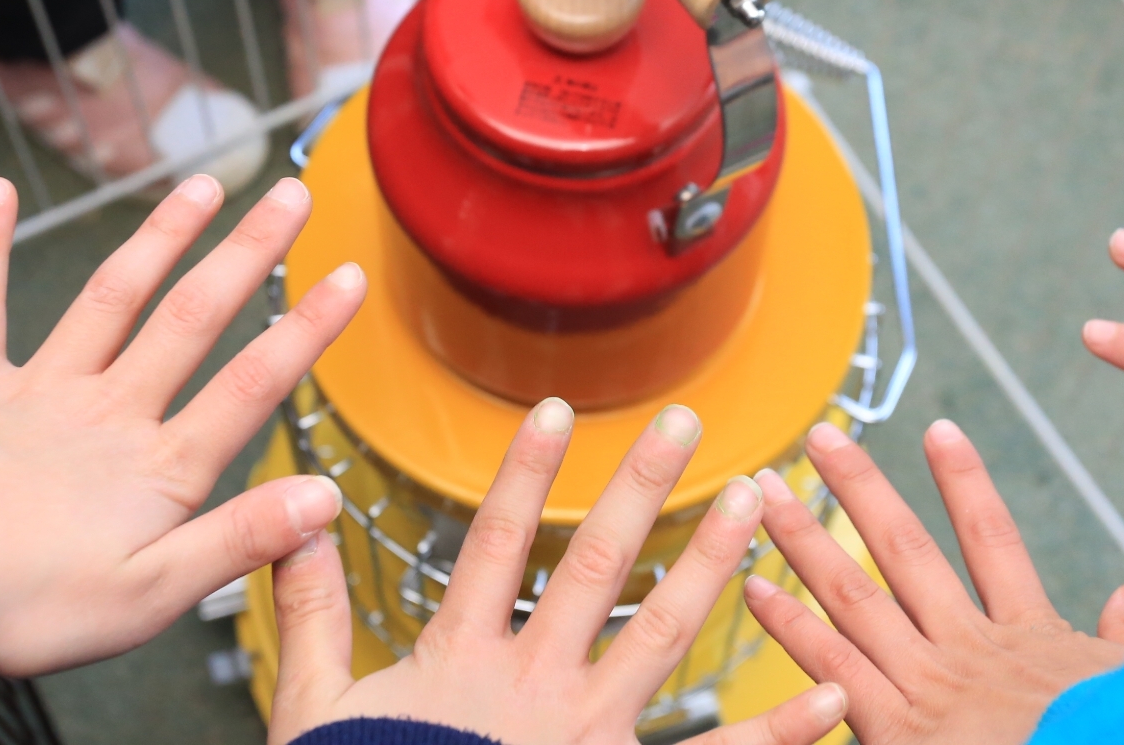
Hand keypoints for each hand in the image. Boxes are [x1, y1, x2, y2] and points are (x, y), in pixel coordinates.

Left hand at [0, 174, 364, 675]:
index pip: (251, 386)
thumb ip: (239, 540)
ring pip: (110, 296)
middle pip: (191, 318)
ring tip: (199, 186)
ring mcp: (36, 390)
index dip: (306, 329)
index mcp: (157, 468)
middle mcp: (107, 412)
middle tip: (291, 194)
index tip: (349, 275)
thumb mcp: (151, 595)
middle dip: (247, 252)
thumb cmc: (23, 604)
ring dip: (158, 235)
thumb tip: (325, 496)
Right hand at [267, 401, 849, 744]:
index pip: (494, 542)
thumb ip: (313, 613)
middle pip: (594, 565)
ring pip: (662, 634)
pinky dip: (776, 732)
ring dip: (713, 565)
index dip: (525, 473)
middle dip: (642, 488)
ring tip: (757, 506)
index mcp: (459, 659)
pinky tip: (829, 697)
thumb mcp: (314, 709)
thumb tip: (293, 526)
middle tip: (686, 425)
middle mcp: (533, 685)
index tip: (559, 411)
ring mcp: (587, 736)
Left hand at [743, 420, 1123, 744]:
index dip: (965, 483)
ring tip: (765, 490)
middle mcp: (967, 647)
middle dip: (858, 487)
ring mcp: (927, 684)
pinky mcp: (896, 728)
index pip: (991, 541)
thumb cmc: (1117, 734)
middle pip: (905, 549)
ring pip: (855, 595)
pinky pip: (831, 664)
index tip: (938, 430)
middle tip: (820, 435)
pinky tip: (755, 587)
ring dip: (805, 539)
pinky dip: (791, 625)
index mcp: (1028, 637)